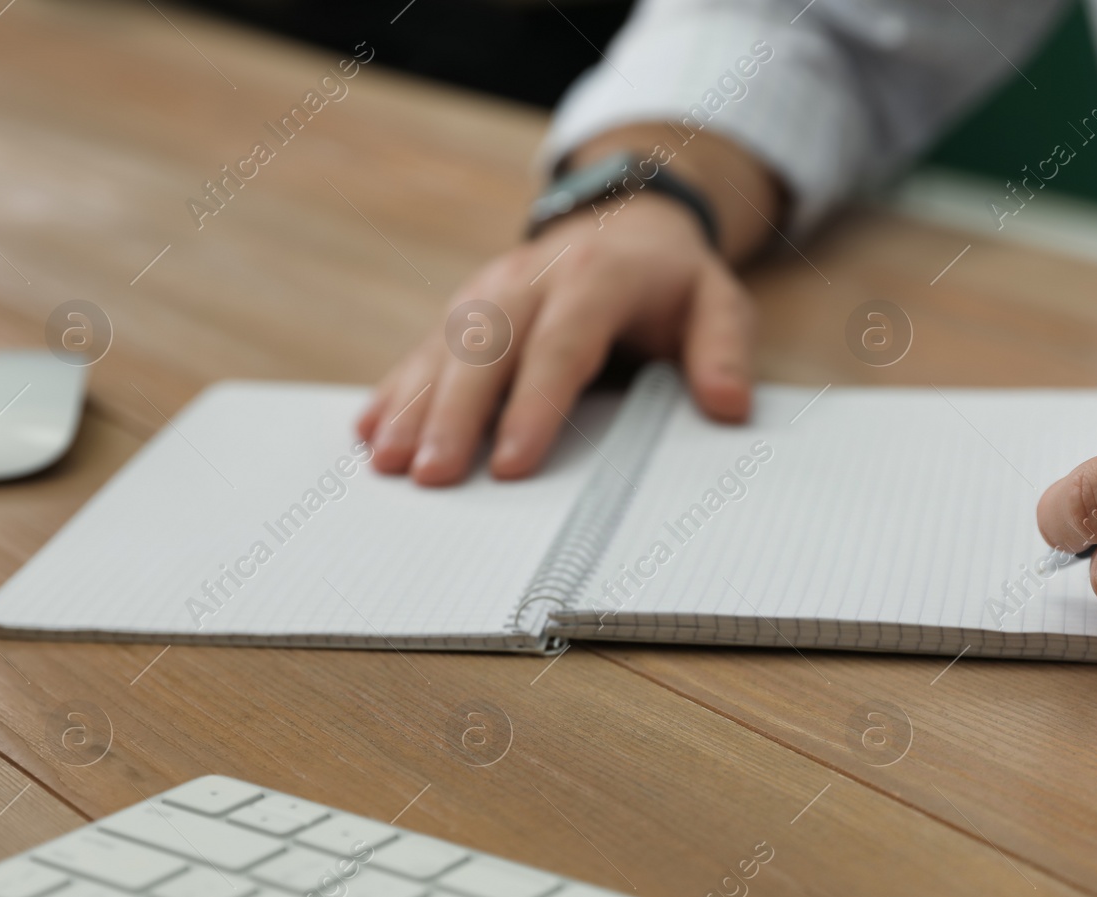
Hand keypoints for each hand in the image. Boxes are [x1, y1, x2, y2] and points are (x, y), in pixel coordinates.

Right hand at [357, 125, 782, 485]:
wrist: (623, 221)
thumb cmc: (670, 281)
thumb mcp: (718, 301)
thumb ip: (725, 350)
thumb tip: (727, 405)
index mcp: (594, 278)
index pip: (560, 347)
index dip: (534, 407)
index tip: (512, 464)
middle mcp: (529, 279)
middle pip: (485, 349)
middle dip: (454, 416)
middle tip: (431, 475)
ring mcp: (488, 292)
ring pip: (444, 350)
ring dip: (412, 407)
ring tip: (387, 463)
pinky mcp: (464, 309)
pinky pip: (423, 350)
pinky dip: (395, 390)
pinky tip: (369, 430)